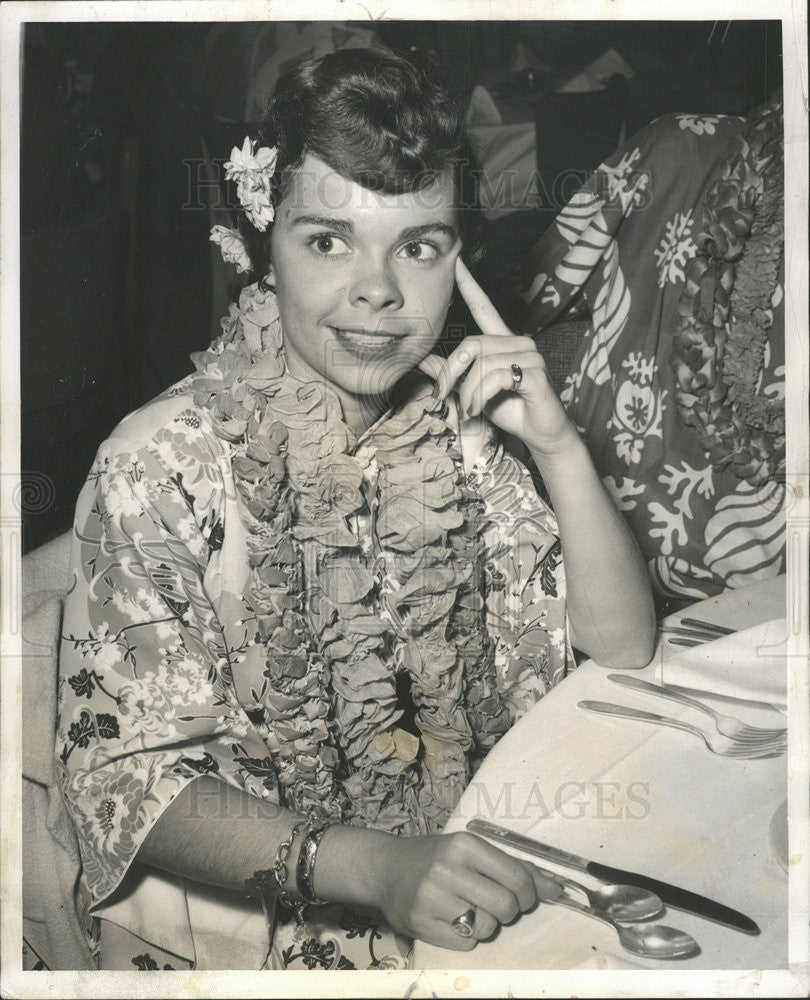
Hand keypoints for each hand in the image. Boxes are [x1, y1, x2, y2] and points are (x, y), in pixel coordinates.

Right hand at [372, 830, 561, 950]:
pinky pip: (466, 944)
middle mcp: (448, 869)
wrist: (385, 869)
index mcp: (464, 844)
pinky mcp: (422, 924)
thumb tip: (556, 889)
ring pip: (487, 927)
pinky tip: (452, 919)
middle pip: (506, 906)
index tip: (525, 896)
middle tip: (498, 904)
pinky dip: (466, 936)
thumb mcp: (470, 851)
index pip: (517, 876)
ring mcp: (432, 898)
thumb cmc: (436, 857)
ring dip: (486, 924)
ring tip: (469, 909)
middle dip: (509, 910)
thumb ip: (512, 867)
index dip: (530, 892)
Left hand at [419, 258, 577, 457]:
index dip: (469, 285)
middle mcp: (517, 341)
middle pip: (470, 345)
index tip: (456, 263)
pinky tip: (480, 410)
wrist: (540, 433)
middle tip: (442, 396)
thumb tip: (422, 360)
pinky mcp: (536, 372)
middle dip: (450, 373)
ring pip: (481, 365)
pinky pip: (495, 377)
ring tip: (469, 410)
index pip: (484, 306)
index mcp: (502, 341)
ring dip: (467, 393)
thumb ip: (452, 374)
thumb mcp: (474, 391)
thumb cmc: (509, 409)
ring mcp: (530, 355)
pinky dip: (480, 396)